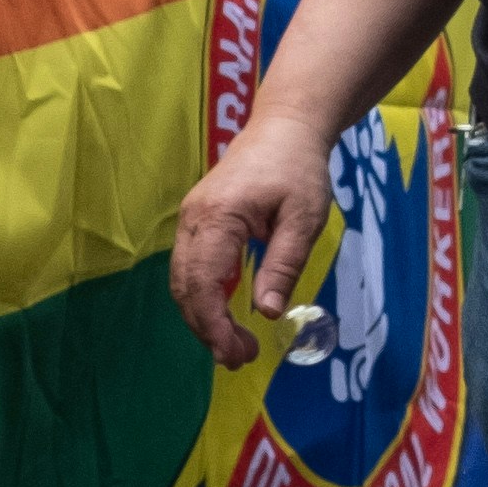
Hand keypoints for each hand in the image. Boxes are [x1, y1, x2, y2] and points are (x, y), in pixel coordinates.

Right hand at [169, 107, 335, 362]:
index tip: (237, 353)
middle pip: (185, 288)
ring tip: (235, 346)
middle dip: (207, 329)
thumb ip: (284, 265)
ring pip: (183, 281)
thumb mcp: (304, 219)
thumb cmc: (298, 169)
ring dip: (203, 318)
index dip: (215, 325)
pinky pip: (190, 268)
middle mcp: (193, 219)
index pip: (204, 284)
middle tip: (240, 358)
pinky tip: (225, 317)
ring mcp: (190, 219)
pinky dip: (203, 298)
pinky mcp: (197, 222)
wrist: (284, 127)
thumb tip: (268, 314)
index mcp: (217, 217)